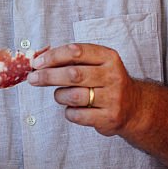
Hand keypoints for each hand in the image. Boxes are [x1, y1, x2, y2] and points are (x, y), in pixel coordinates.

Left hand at [26, 43, 145, 136]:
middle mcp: (113, 76)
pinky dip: (69, 112)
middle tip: (33, 79)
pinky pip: (77, 115)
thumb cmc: (106, 82)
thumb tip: (39, 60)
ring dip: (59, 96)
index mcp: (109, 57)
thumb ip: (72, 60)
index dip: (53, 56)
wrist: (134, 106)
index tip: (37, 63)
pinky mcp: (109, 117)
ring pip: (73, 96)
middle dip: (48, 76)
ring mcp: (113, 98)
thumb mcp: (97, 64)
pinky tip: (74, 108)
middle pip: (73, 74)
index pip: (76, 51)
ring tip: (61, 95)